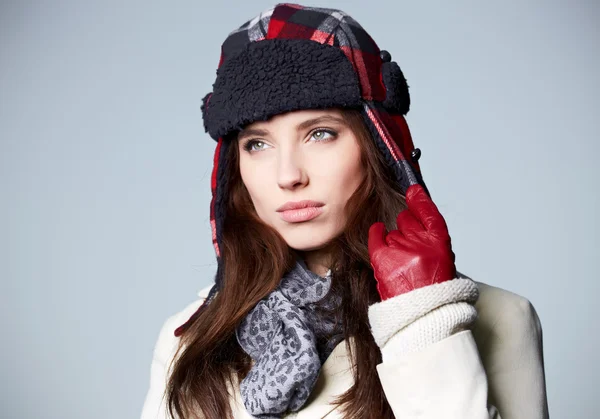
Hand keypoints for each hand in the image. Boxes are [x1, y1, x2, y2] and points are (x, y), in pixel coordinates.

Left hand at [368, 184, 455, 299]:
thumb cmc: (432, 291)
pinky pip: (376, 236)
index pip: (429, 213)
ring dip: (395, 242)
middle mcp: (420, 243)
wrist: (422, 315)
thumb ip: (430, 240)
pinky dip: (376, 233)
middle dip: (407, 229)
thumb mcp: (442, 262)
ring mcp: (401, 250)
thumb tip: (415, 220)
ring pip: (392, 232)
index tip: (413, 191)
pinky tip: (377, 232)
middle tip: (410, 248)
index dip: (420, 201)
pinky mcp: (383, 258)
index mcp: (440, 243)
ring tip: (402, 263)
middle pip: (407, 221)